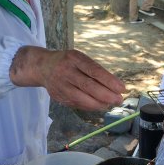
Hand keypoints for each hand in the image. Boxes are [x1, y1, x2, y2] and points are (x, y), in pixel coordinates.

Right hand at [10, 46, 124, 110]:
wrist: (42, 66)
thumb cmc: (67, 61)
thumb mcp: (79, 58)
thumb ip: (93, 70)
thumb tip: (113, 86)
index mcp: (74, 58)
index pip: (94, 71)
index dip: (109, 81)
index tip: (122, 88)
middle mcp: (66, 71)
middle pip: (88, 86)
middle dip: (106, 95)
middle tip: (119, 100)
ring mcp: (60, 85)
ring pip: (82, 98)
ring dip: (99, 104)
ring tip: (110, 104)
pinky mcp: (58, 96)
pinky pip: (76, 104)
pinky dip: (89, 106)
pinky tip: (98, 106)